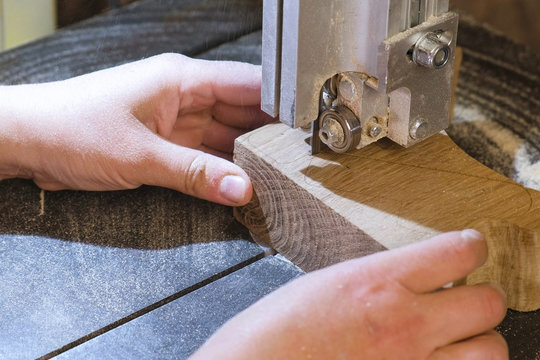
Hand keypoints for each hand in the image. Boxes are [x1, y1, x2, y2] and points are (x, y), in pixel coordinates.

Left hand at [0, 54, 271, 204]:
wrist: (27, 140)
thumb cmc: (71, 128)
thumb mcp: (139, 155)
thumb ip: (194, 174)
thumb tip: (242, 189)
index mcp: (182, 79)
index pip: (248, 85)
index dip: (280, 104)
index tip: (307, 129)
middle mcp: (184, 96)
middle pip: (241, 113)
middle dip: (267, 137)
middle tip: (297, 164)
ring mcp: (176, 120)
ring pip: (224, 137)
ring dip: (244, 157)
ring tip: (275, 179)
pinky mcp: (164, 142)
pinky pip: (204, 155)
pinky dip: (220, 170)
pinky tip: (238, 184)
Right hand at [191, 230, 507, 358]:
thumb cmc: (274, 331)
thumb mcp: (326, 284)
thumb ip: (378, 280)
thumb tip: (410, 279)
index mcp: (377, 281)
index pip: (459, 251)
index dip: (471, 247)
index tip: (467, 250)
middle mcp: (405, 323)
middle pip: (489, 302)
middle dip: (479, 298)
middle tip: (461, 300)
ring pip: (492, 350)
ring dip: (478, 342)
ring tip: (457, 339)